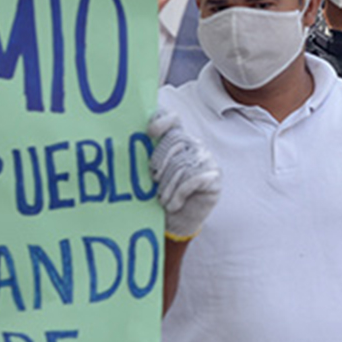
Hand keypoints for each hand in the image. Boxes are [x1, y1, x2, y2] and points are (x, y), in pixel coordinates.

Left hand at [149, 108, 220, 239]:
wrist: (176, 223)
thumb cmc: (160, 196)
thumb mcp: (150, 173)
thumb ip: (146, 154)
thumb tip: (128, 137)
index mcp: (177, 139)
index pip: (173, 119)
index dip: (162, 120)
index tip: (150, 132)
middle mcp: (194, 145)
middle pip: (174, 142)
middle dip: (159, 166)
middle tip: (155, 184)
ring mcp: (206, 159)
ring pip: (181, 164)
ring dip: (167, 187)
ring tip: (163, 200)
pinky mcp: (214, 176)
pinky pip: (191, 180)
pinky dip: (178, 194)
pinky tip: (174, 204)